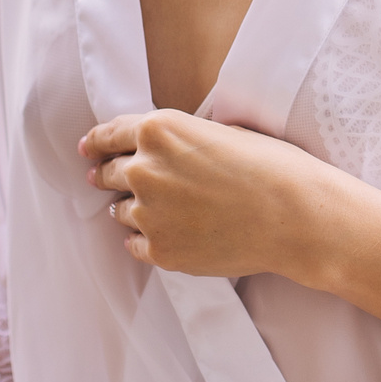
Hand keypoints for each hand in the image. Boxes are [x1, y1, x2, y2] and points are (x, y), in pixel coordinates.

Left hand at [80, 110, 341, 279]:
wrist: (293, 214)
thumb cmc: (267, 165)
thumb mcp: (218, 130)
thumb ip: (177, 138)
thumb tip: (157, 149)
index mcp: (158, 130)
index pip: (108, 135)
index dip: (95, 143)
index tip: (87, 150)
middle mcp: (144, 169)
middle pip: (107, 173)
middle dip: (107, 175)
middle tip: (111, 181)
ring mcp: (148, 213)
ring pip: (119, 211)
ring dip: (132, 208)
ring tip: (161, 211)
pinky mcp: (159, 250)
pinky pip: (135, 244)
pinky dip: (146, 239)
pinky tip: (171, 234)